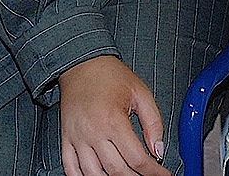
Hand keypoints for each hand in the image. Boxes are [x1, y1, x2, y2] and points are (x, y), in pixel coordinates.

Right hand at [58, 55, 170, 175]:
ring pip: (94, 175)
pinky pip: (71, 170)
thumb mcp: (140, 92)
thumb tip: (158, 149)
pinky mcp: (66, 140)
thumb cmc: (111, 76)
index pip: (136, 158)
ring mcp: (77, 139)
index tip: (162, 174)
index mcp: (113, 120)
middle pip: (116, 171)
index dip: (153, 171)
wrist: (82, 64)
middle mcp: (93, 133)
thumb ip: (153, 121)